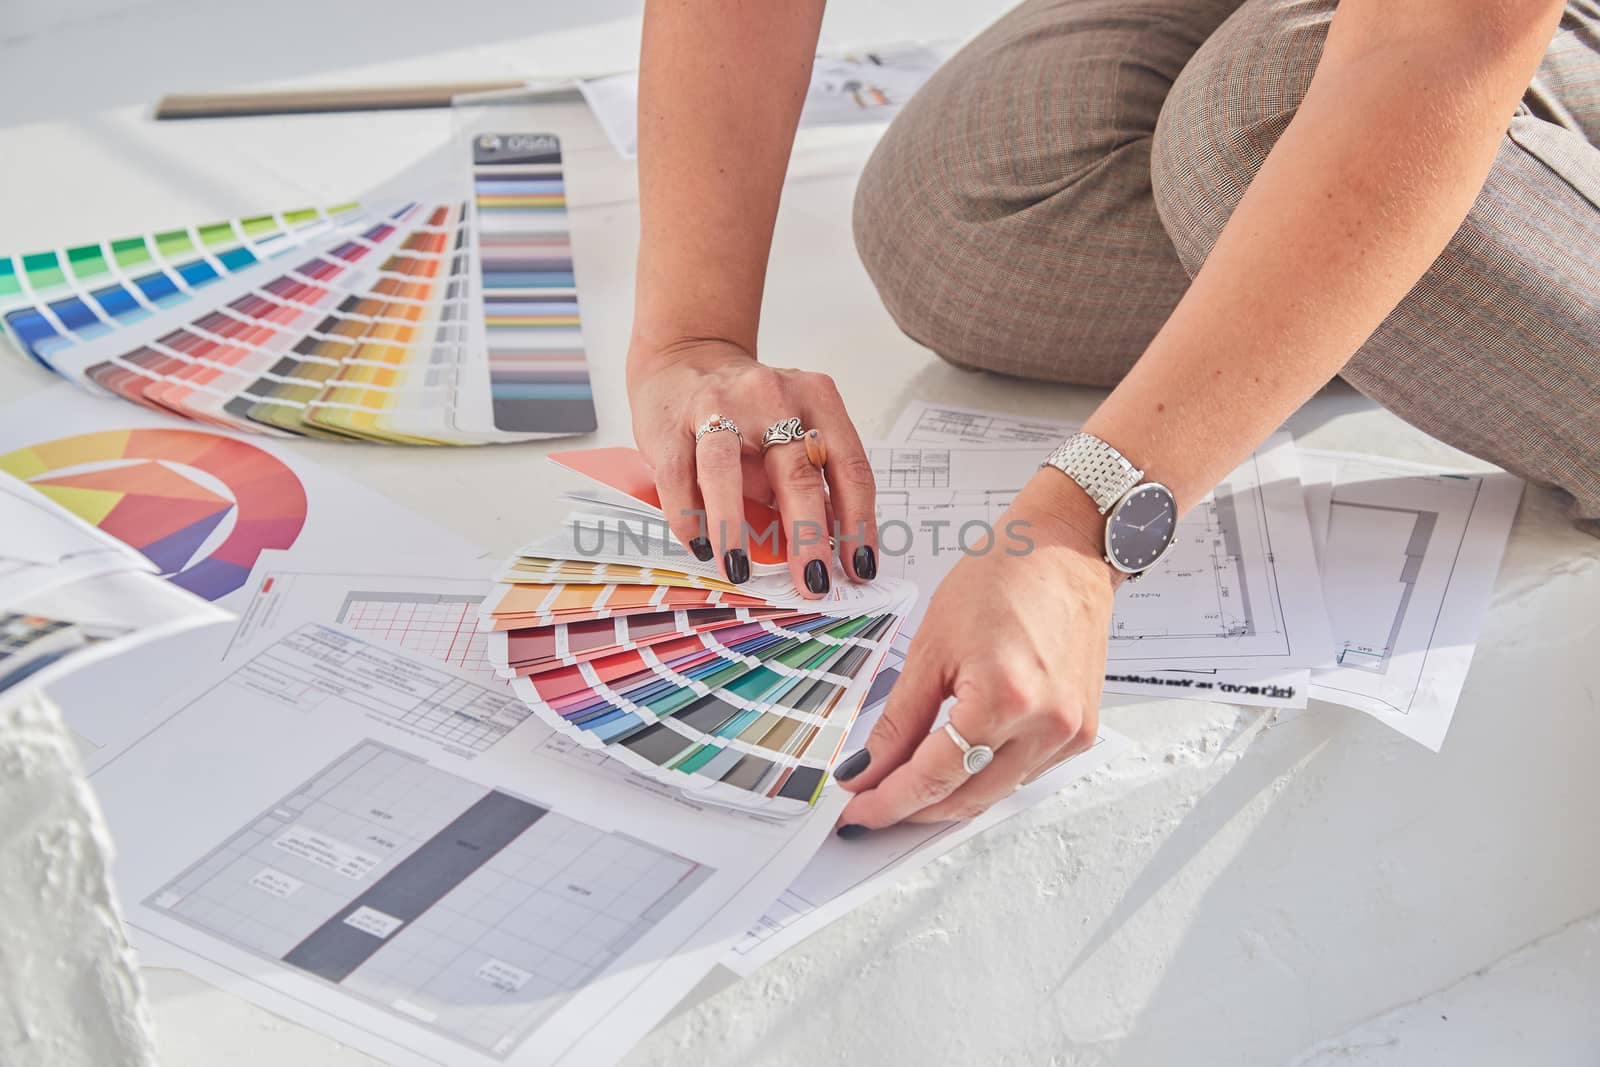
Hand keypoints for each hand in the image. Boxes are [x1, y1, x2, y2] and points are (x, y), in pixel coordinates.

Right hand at [626, 337, 878, 595]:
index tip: (859, 568)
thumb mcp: (794, 430)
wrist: (687, 358)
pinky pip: (679, 479)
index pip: (850, 468)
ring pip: (725, 471)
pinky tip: (701, 549)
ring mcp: (717, 407)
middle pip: (796, 473)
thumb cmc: (749, 410)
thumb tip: (837, 549)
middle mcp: (772, 397)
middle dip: (808, 537)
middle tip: (814, 584)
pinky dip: (689, 518)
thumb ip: (813, 480)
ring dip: (733, 528)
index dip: (859, 524)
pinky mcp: (671, 424)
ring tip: (741, 572)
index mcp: (817, 399)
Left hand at [835, 471, 1116, 830]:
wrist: (1064, 550)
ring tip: (905, 788)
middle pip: (966, 797)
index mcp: (1004, 698)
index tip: (857, 812)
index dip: (889, 801)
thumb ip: (899, 720)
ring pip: (995, 794)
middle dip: (914, 809)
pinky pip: (1023, 775)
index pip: (934, 777)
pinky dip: (985, 777)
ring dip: (948, 797)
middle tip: (872, 805)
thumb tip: (868, 769)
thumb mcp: (931, 646)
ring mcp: (1070, 733)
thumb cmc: (1003, 577)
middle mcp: (1046, 725)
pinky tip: (955, 766)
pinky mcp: (1082, 731)